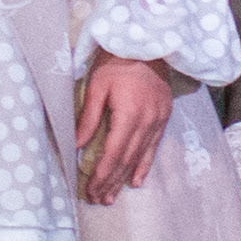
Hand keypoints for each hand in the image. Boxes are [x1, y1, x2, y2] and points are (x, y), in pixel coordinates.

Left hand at [74, 50, 172, 205]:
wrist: (148, 42)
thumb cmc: (117, 61)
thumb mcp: (97, 86)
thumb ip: (88, 117)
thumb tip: (76, 145)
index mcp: (129, 113)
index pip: (114, 153)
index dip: (102, 174)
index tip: (90, 190)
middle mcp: (147, 120)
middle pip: (127, 159)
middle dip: (111, 181)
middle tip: (99, 199)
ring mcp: (159, 119)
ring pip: (140, 156)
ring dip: (126, 178)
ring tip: (113, 196)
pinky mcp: (164, 115)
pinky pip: (154, 146)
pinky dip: (145, 164)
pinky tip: (137, 180)